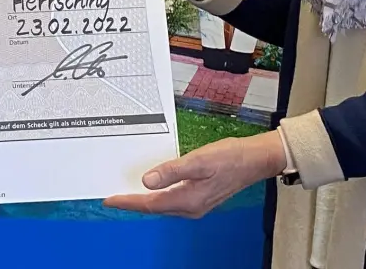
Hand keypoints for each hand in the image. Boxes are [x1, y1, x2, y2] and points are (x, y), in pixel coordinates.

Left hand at [104, 132, 285, 218]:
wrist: (255, 160)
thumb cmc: (230, 157)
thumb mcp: (199, 160)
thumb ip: (172, 171)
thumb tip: (147, 181)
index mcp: (188, 200)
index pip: (150, 204)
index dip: (128, 202)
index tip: (110, 200)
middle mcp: (191, 207)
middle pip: (154, 208)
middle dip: (133, 203)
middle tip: (113, 197)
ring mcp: (197, 205)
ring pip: (163, 206)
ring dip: (144, 201)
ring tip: (127, 193)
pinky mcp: (200, 198)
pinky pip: (172, 201)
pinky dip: (158, 197)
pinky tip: (152, 188)